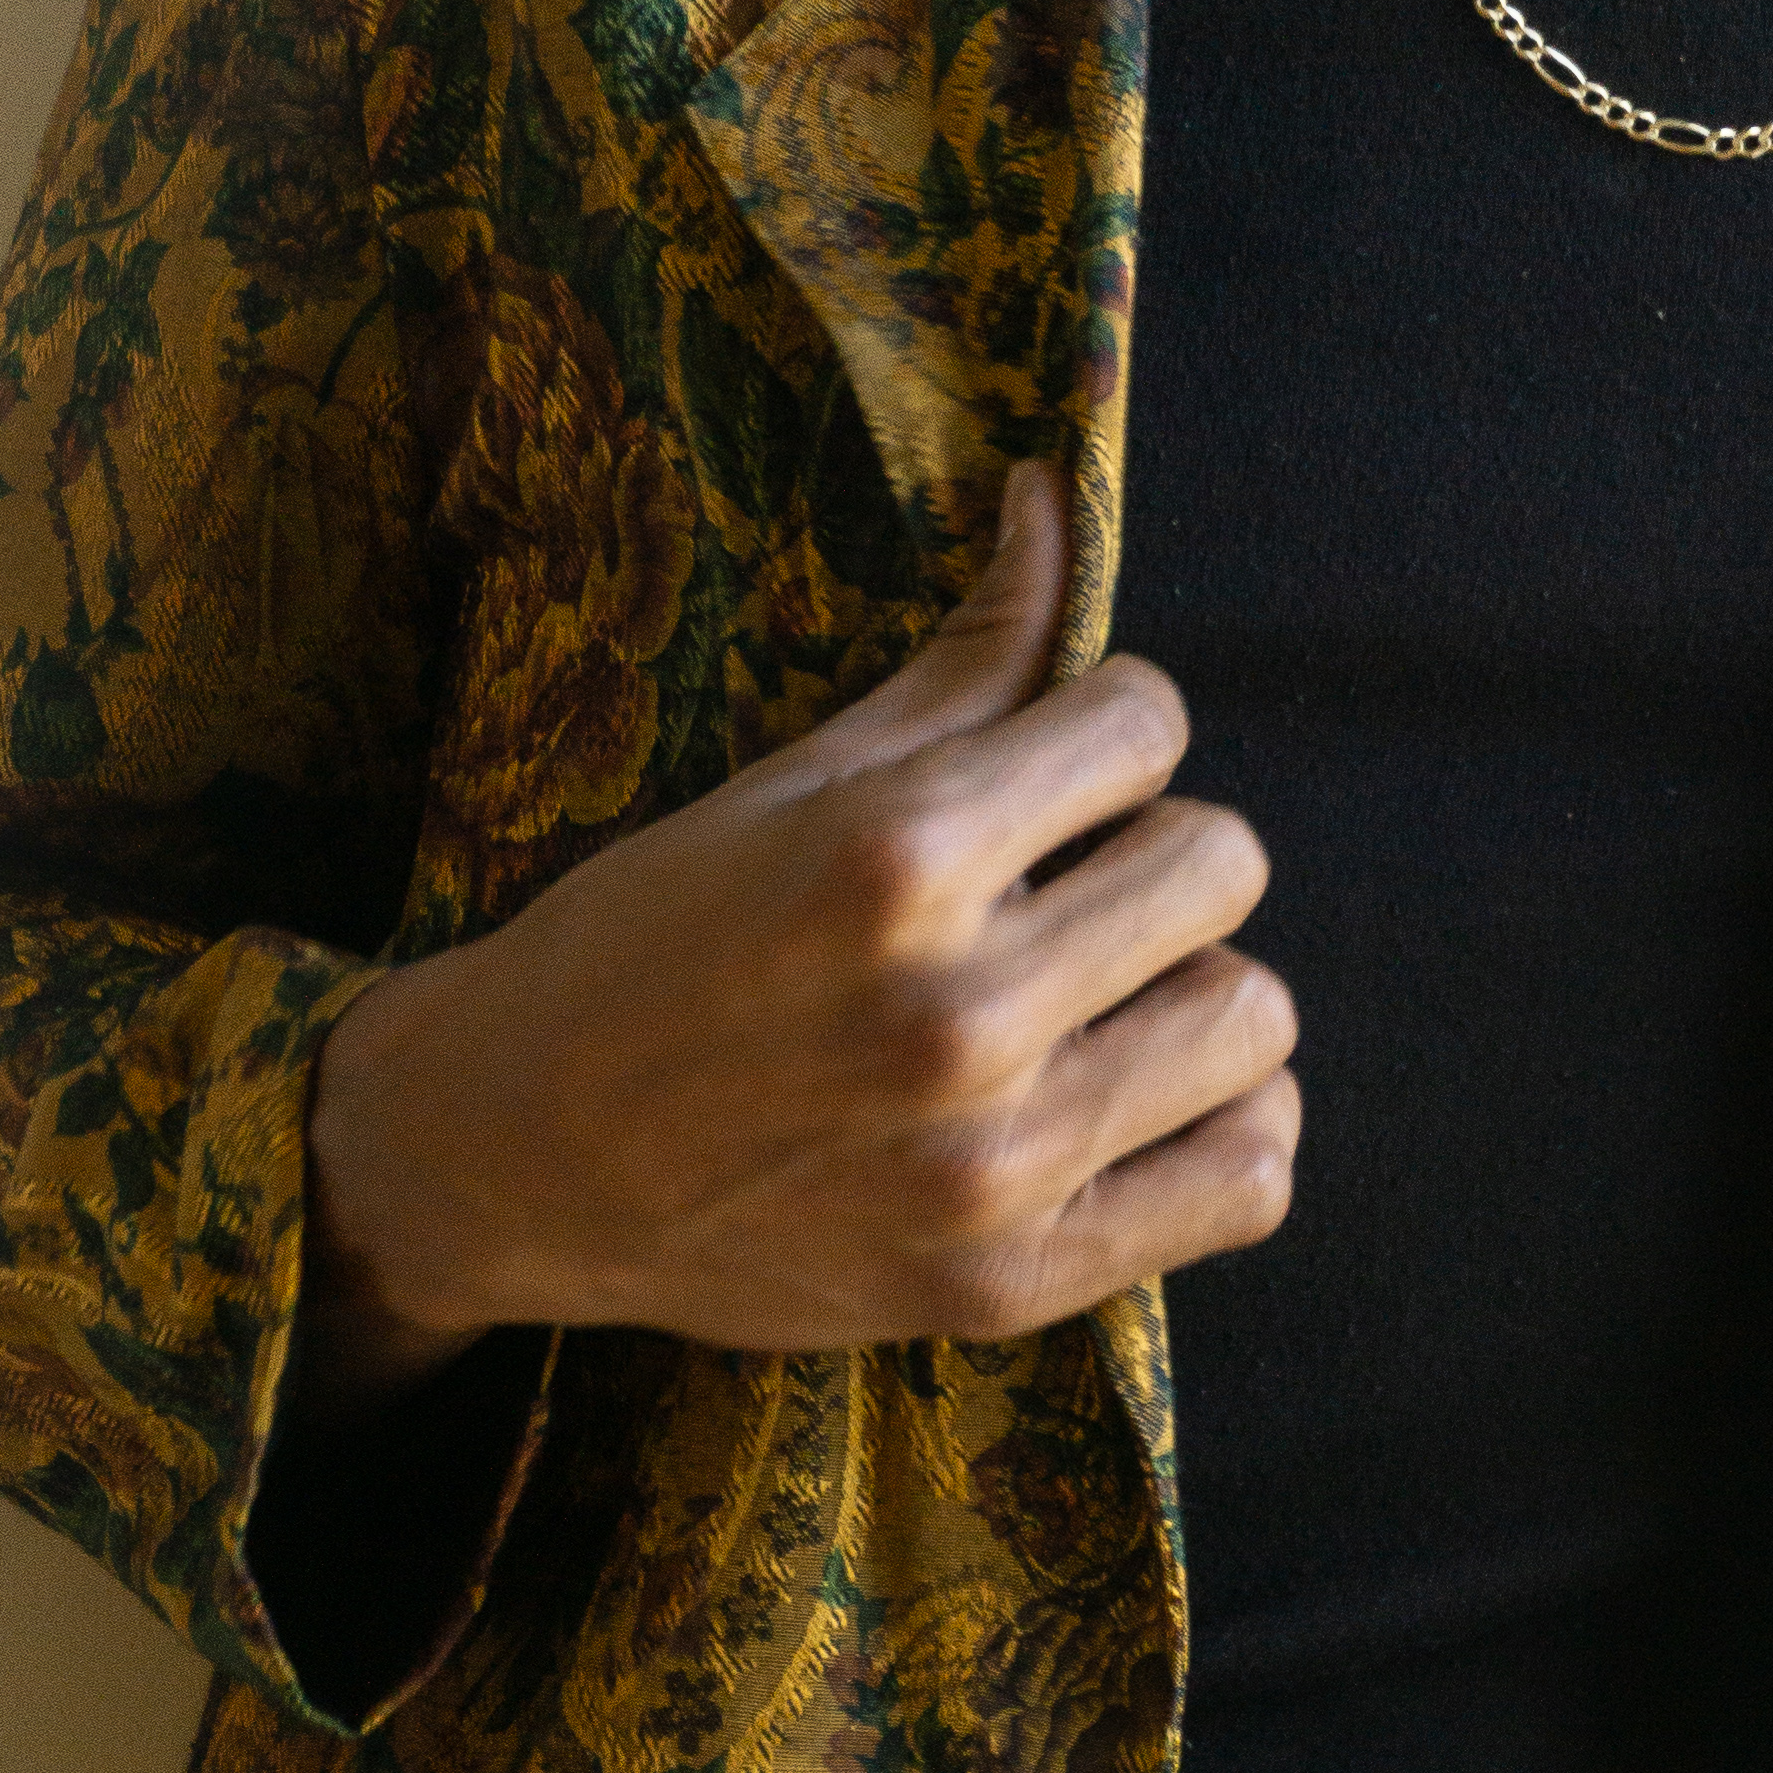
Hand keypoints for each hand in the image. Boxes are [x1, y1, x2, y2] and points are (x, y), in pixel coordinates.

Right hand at [297, 468, 1296, 1410]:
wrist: (518, 1155)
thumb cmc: (651, 941)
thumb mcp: (794, 781)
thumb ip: (961, 659)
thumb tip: (1053, 493)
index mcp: (894, 856)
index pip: (1147, 723)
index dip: (1111, 731)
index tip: (1059, 772)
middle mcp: (956, 1012)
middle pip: (1223, 862)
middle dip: (1158, 851)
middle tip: (1075, 888)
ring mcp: (993, 1163)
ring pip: (1253, 1018)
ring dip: (1199, 988)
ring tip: (1108, 997)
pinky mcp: (1013, 1279)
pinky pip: (1249, 1181)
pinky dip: (1231, 1130)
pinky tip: (1150, 1099)